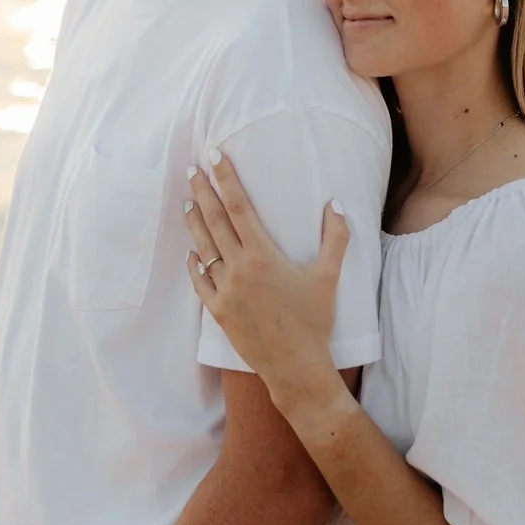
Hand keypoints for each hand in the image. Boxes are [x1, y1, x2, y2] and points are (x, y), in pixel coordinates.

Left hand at [184, 152, 348, 408]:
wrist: (295, 366)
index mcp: (263, 256)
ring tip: (188, 203)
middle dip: (202, 193)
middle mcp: (239, 269)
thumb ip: (335, 238)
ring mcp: (224, 291)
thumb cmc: (314, 321)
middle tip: (192, 171)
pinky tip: (191, 253)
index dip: (226, 179)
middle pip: (214, 222)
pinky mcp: (218, 312)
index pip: (238, 207)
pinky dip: (194, 265)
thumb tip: (337, 205)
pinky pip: (200, 282)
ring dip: (194, 223)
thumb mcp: (328, 277)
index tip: (215, 157)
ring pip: (203, 248)